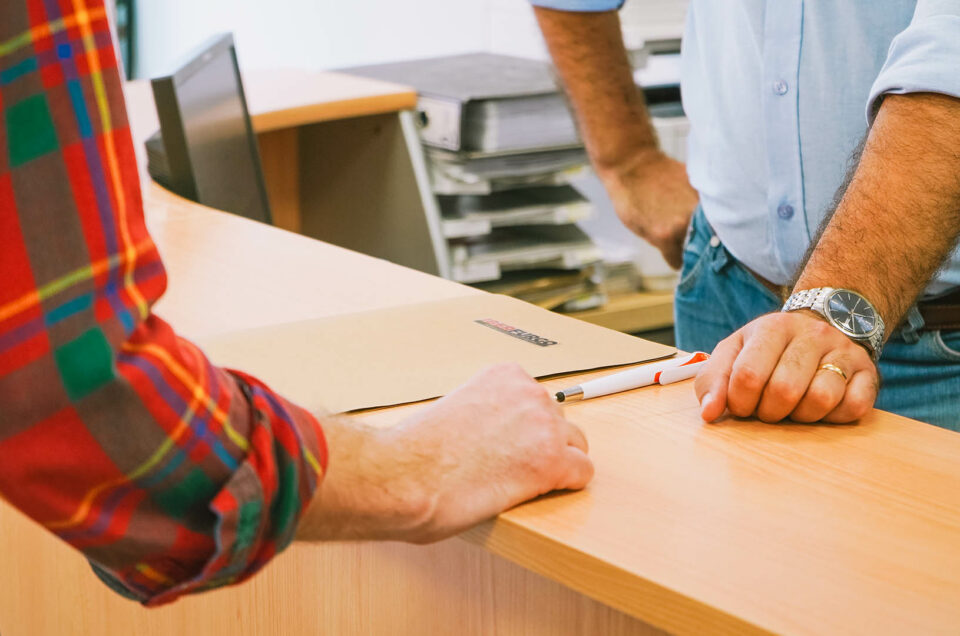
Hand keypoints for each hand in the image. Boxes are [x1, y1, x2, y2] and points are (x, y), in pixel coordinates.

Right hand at [297, 363, 592, 543]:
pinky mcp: (553, 461)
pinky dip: (565, 485)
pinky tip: (536, 492)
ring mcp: (545, 425)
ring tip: (521, 482)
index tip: (507, 442)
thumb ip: (481, 412)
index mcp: (503, 375)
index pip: (535, 397)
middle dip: (541, 443)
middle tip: (512, 466)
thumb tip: (489, 434)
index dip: (522, 426)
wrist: (404, 475)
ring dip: (555, 462)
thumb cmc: (412, 451)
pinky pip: (583, 472)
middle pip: (558, 419)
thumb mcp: (451, 408)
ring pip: (575, 444)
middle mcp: (530, 392)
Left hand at [599, 150, 698, 268]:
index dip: (678, 259)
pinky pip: (709, 207)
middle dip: (695, 246)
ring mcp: (696, 204)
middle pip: (700, 247)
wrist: (631, 163)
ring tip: (686, 218)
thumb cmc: (630, 198)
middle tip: (685, 239)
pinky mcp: (701, 189)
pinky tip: (689, 204)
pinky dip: (704, 209)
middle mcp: (685, 222)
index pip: (681, 261)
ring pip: (709, 227)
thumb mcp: (640, 229)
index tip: (678, 255)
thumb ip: (663, 244)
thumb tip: (681, 254)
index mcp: (665, 236)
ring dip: (703, 226)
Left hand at [694, 311, 878, 423]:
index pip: (748, 375)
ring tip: (794, 407)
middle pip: (784, 390)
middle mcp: (811, 335)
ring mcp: (844, 352)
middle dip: (769, 412)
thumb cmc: (769, 348)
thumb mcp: (734, 352)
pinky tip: (822, 408)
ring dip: (801, 416)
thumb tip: (710, 414)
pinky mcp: (868, 372)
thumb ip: (713, 380)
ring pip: (821, 399)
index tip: (741, 406)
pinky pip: (853, 407)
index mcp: (772, 328)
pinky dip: (833, 417)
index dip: (739, 402)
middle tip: (767, 409)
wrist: (823, 323)